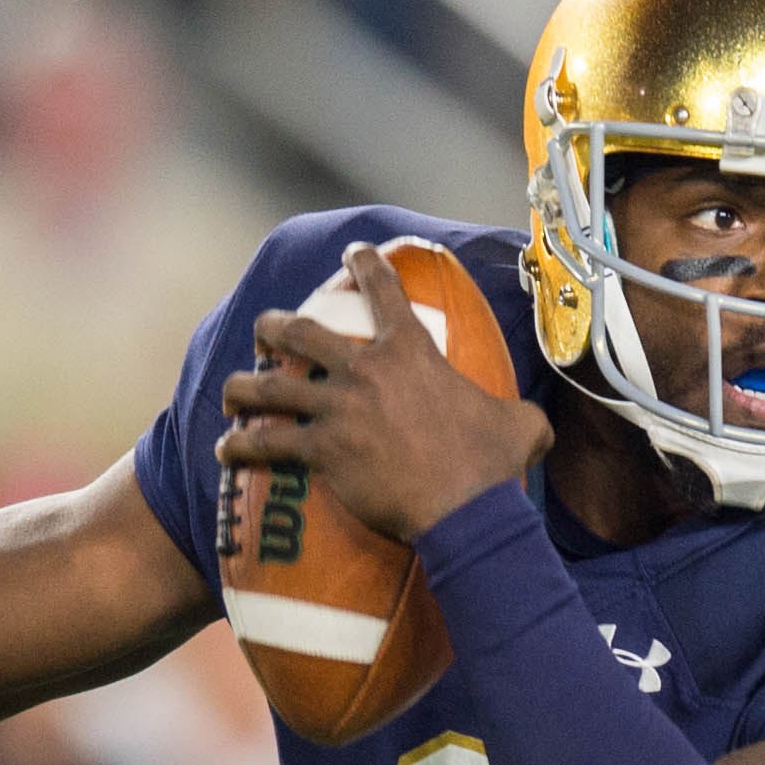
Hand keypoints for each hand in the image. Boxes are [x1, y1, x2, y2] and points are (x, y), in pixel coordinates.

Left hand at [215, 241, 550, 543]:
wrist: (465, 511)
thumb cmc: (492, 466)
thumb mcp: (521, 425)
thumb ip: (520, 413)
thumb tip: (539, 423)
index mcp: (410, 352)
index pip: (382, 289)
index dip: (364, 264)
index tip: (351, 253)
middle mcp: (365, 371)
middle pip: (301, 333)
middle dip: (274, 328)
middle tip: (265, 330)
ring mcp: (338, 410)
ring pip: (271, 388)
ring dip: (243, 388)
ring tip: (230, 392)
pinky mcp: (322, 451)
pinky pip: (267, 443)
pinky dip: (241, 445)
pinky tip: (225, 449)